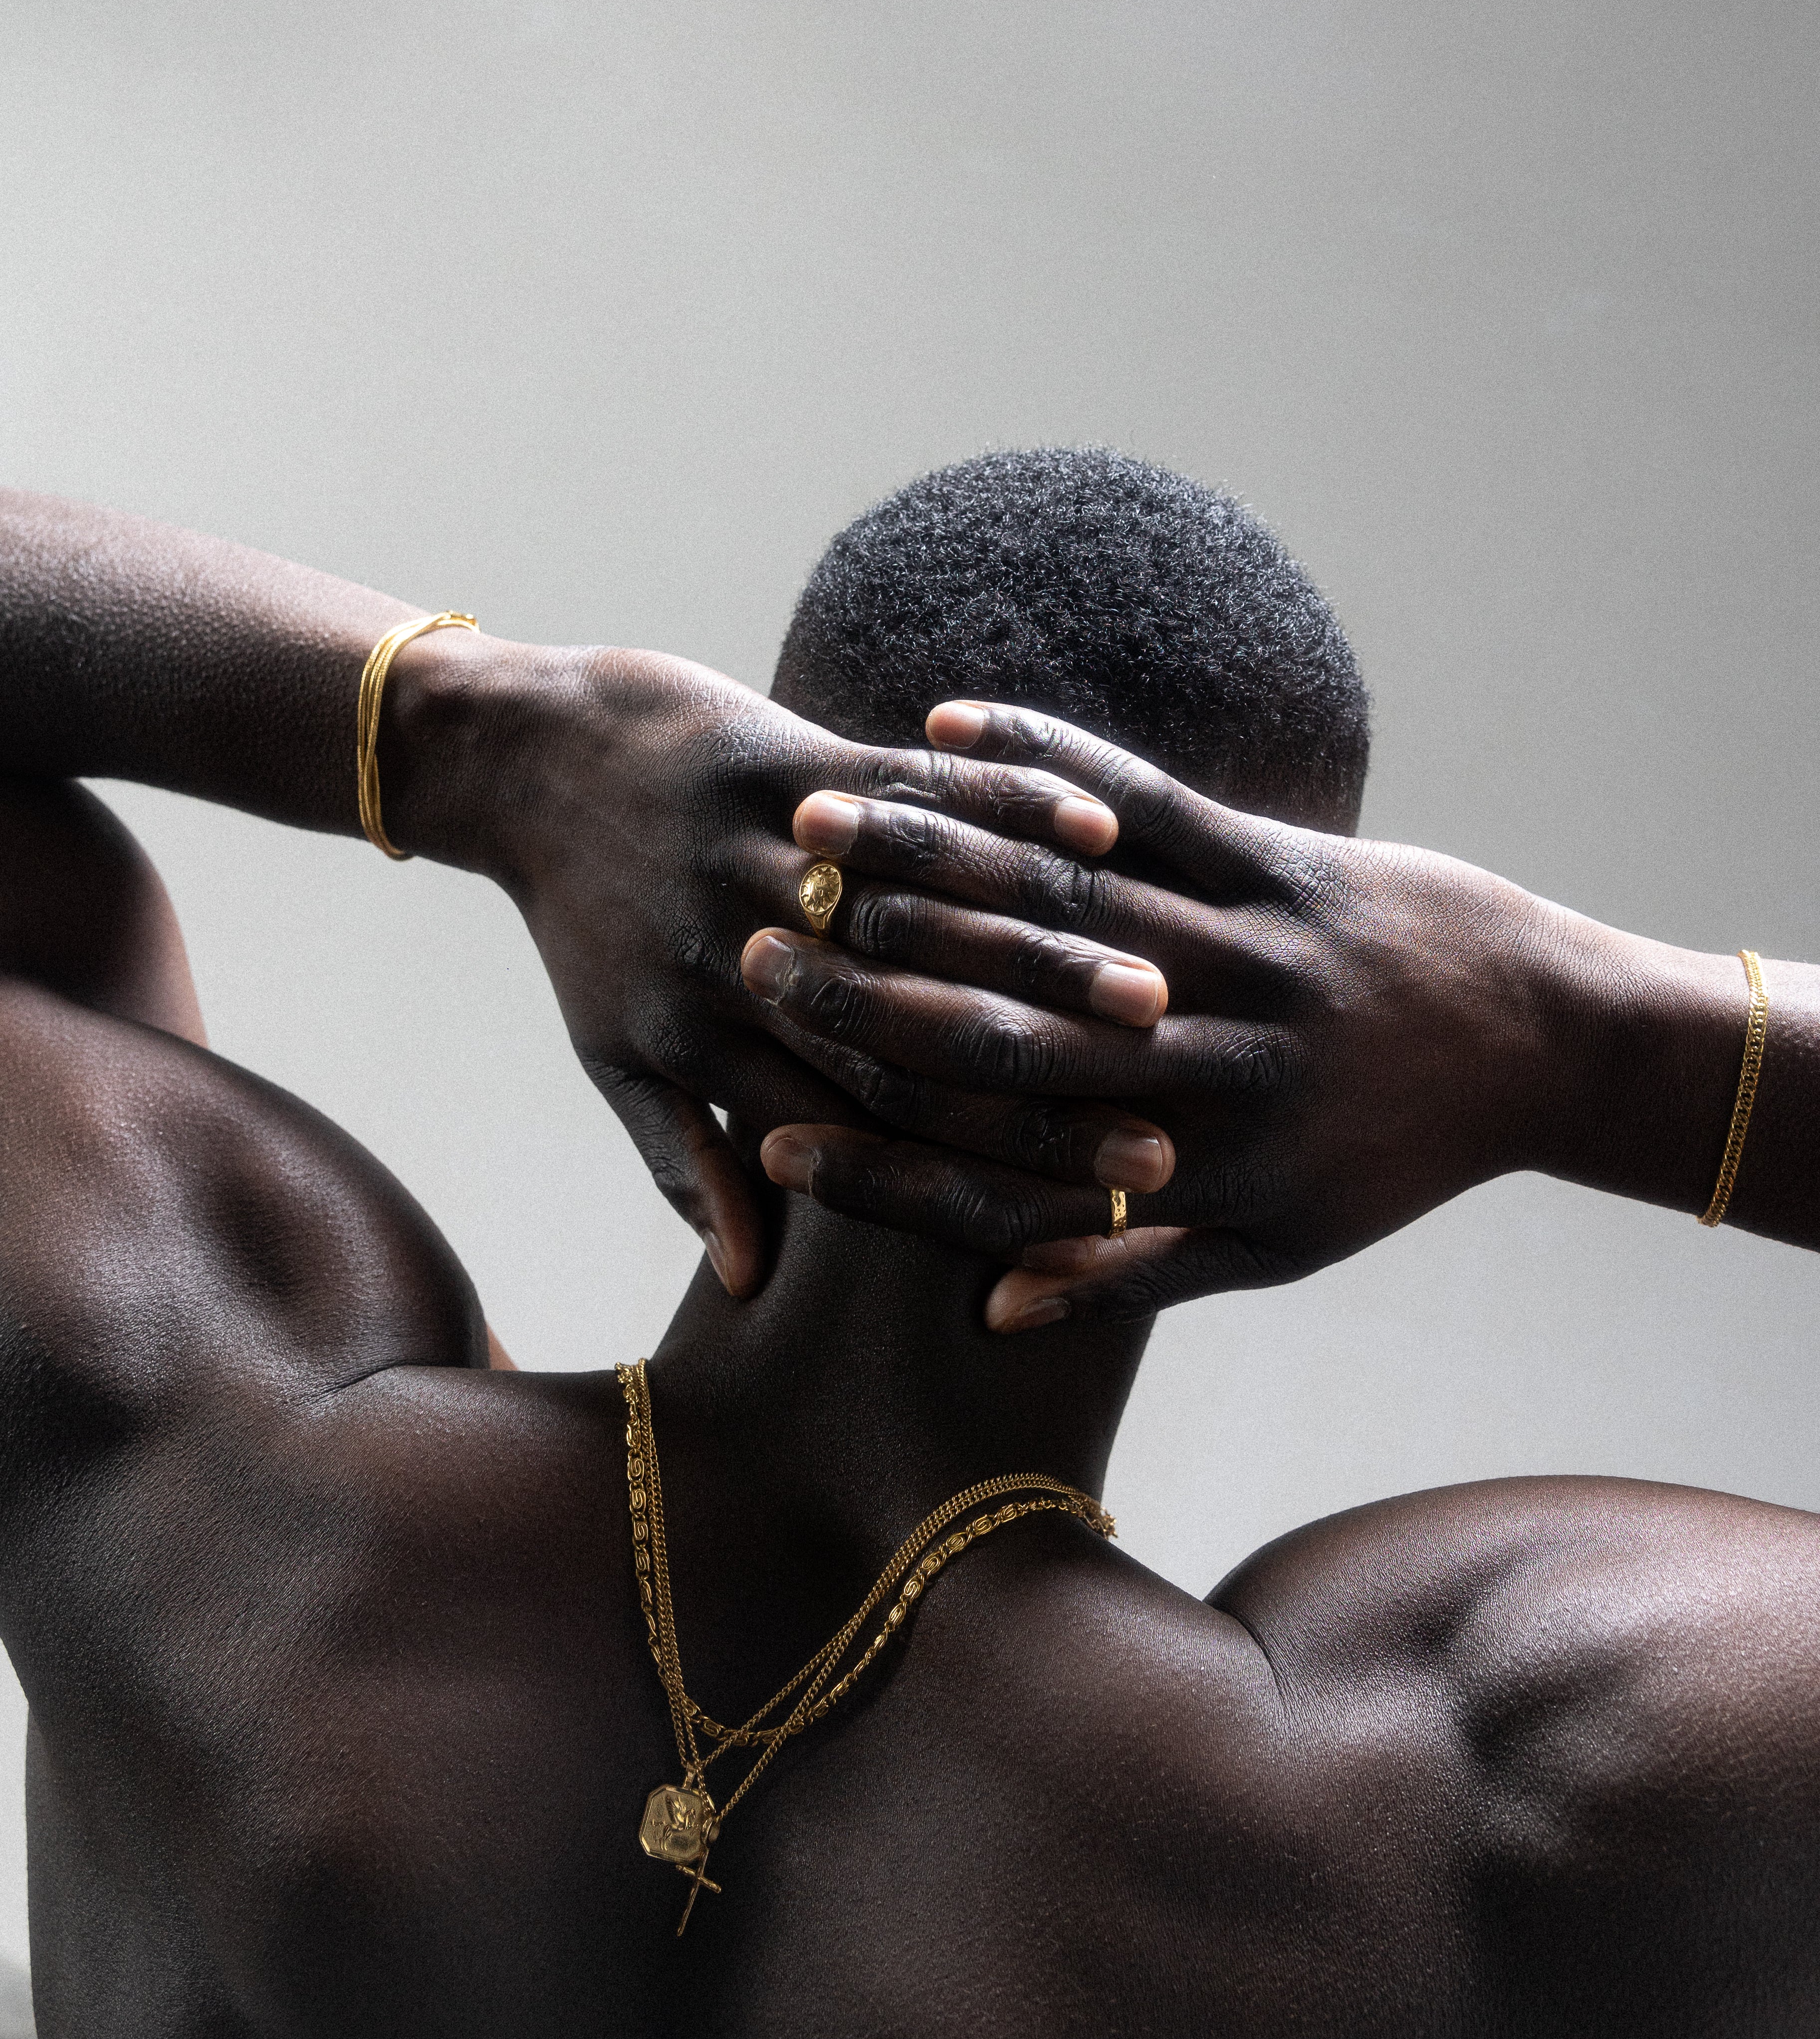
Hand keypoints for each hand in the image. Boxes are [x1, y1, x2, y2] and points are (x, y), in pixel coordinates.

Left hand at [428, 650, 1173, 1297]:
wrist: (529, 763)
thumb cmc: (587, 923)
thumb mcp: (618, 1053)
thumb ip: (685, 1163)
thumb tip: (749, 1280)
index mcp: (709, 1044)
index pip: (865, 1127)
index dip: (978, 1172)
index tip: (1083, 1208)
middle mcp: (745, 955)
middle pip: (914, 1038)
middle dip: (1040, 1083)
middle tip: (1160, 1125)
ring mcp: (766, 853)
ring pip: (929, 919)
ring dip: (1046, 952)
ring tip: (1157, 990)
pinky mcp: (783, 757)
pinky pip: (912, 787)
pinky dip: (1007, 803)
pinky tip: (1099, 828)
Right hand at [741, 703, 1601, 1328]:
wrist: (1546, 1042)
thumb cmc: (1393, 1157)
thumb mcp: (1274, 1244)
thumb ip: (1131, 1276)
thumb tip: (990, 1310)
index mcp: (1202, 1162)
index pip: (1007, 1165)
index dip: (889, 1161)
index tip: (780, 1141)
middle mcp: (1212, 1055)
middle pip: (1008, 1025)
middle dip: (868, 995)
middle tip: (752, 961)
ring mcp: (1246, 945)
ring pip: (1057, 905)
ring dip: (927, 860)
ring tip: (814, 835)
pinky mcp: (1281, 858)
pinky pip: (1145, 800)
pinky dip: (1047, 763)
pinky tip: (953, 725)